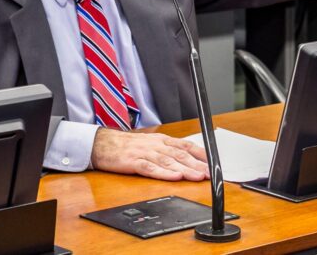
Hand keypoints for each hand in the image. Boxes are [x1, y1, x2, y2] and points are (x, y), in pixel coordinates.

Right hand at [91, 128, 208, 180]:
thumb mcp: (151, 144)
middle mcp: (155, 145)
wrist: (103, 144)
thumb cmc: (128, 146)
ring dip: (184, 169)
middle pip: (179, 154)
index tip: (213, 162)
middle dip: (196, 164)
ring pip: (168, 161)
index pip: (185, 145)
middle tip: (209, 173)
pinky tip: (173, 177)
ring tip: (197, 176)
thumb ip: (168, 150)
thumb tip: (188, 159)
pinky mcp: (133, 162)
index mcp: (161, 140)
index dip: (200, 154)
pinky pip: (150, 168)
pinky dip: (163, 173)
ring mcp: (144, 153)